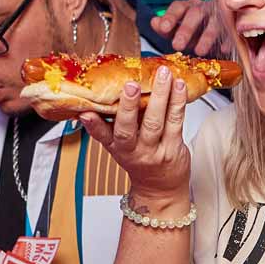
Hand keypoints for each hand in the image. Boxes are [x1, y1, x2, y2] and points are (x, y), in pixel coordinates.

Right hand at [79, 65, 192, 205]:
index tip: (86, 113)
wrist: (160, 188)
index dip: (92, 124)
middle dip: (128, 106)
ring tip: (164, 75)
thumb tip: (96, 97)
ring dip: (160, 96)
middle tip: (130, 85)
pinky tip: (178, 86)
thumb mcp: (118, 146)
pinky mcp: (173, 149)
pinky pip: (176, 122)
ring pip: (155, 122)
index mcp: (115, 146)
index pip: (101, 135)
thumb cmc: (140, 160)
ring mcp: (153, 151)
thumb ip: (108, 125)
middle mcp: (132, 150)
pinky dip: (177, 102)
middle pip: (127, 129)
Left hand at [150, 0, 227, 59]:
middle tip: (178, 45)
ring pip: (214, 22)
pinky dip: (227, 40)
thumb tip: (154, 22)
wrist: (220, 28)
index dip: (170, 17)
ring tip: (199, 51)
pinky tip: (222, 49)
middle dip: (186, 29)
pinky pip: (231, 31)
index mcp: (189, 7)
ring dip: (207, 36)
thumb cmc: (196, 29)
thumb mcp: (179, 29)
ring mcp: (219, 16)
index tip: (163, 28)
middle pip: (195, 14)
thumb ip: (166, 27)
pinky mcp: (233, 26)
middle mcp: (204, 8)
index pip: (178, 7)